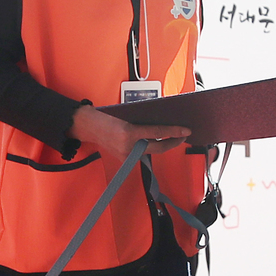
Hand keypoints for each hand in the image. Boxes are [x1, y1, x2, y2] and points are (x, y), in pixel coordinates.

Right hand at [73, 104, 188, 160]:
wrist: (89, 127)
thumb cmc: (107, 118)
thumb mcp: (126, 116)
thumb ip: (142, 123)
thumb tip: (163, 125)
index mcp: (129, 132)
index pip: (158, 133)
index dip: (174, 132)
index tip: (186, 130)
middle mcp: (128, 146)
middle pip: (159, 148)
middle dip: (174, 142)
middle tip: (184, 135)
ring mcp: (127, 155)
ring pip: (152, 152)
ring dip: (164, 145)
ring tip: (174, 138)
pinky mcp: (125, 159)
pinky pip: (143, 154)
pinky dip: (150, 148)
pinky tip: (158, 143)